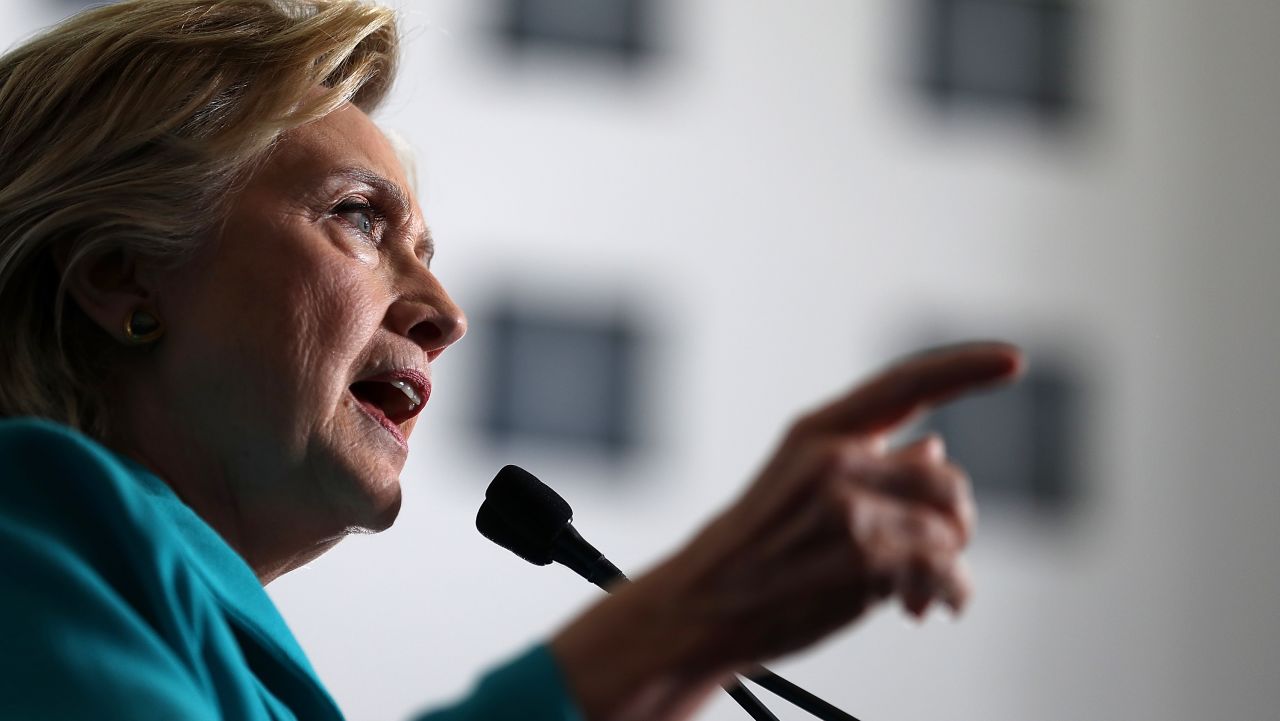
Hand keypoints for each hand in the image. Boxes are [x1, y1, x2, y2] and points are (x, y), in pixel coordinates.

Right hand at [552, 342, 1022, 720]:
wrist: (702, 606)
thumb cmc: (752, 552)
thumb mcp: (798, 486)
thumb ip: (865, 462)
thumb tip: (934, 445)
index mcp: (816, 432)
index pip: (904, 383)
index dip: (965, 368)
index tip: (1013, 361)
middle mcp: (833, 459)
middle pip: (945, 476)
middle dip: (952, 523)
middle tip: (938, 557)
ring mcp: (849, 507)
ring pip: (950, 527)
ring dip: (947, 567)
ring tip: (920, 593)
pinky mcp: (865, 557)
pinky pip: (946, 571)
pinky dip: (950, 594)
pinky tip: (926, 608)